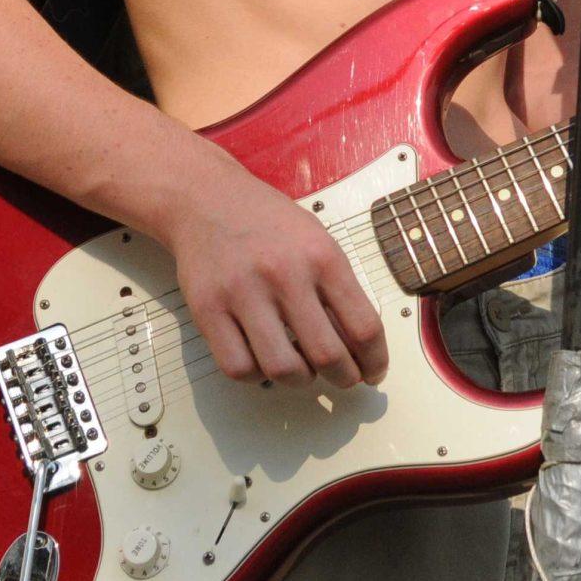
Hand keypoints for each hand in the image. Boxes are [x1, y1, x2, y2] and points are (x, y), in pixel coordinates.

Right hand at [153, 147, 389, 389]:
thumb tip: (359, 344)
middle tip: (344, 378)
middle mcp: (284, 274)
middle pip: (326, 354)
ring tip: (303, 371)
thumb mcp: (318, 239)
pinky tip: (263, 362)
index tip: (373, 371)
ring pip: (282, 368)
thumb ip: (338, 286)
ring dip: (301, 381)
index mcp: (322, 256)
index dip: (374, 360)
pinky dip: (257, 376)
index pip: (362, 325)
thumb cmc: (267, 222)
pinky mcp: (208, 310)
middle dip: (343, 377)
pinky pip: (239, 367)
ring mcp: (243, 293)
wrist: (206, 199)